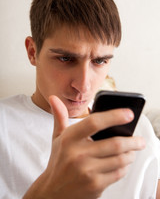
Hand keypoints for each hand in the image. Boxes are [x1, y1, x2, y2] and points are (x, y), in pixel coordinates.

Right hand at [23, 95, 144, 198]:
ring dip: (131, 154)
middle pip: (115, 143)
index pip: (94, 122)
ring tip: (132, 151)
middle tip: (140, 140)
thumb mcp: (58, 137)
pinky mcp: (95, 185)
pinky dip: (125, 167)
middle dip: (133, 141)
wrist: (53, 192)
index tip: (129, 114)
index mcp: (70, 138)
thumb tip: (54, 98)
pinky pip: (118, 173)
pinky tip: (123, 164)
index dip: (114, 116)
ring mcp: (86, 171)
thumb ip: (60, 116)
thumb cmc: (58, 161)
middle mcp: (78, 154)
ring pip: (120, 159)